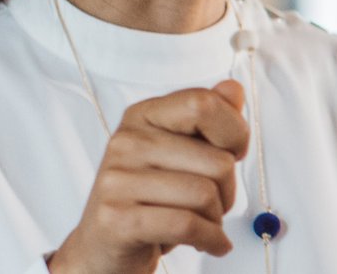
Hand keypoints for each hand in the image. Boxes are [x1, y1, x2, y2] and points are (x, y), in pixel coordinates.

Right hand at [48, 80, 250, 273]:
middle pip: (216, 161)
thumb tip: (233, 89)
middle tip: (213, 204)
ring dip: (216, 218)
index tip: (232, 154)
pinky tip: (212, 244)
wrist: (102, 248)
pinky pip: (187, 225)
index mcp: (142, 115)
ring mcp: (117, 180)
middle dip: (228, 190)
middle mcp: (125, 142)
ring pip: (205, 195)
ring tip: (202, 223)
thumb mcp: (179, 153)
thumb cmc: (151, 199)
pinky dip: (211, 239)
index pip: (203, 103)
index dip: (234, 132)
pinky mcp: (117, 220)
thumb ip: (208, 118)